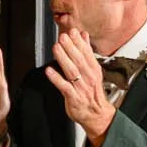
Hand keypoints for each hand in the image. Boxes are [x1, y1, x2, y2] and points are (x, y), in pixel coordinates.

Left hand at [45, 29, 116, 145]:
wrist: (97, 114)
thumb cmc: (92, 92)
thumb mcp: (92, 70)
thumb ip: (86, 53)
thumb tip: (83, 36)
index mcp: (93, 69)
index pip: (86, 53)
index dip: (79, 42)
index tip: (72, 31)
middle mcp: (88, 77)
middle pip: (79, 60)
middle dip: (70, 47)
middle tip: (62, 36)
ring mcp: (81, 87)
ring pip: (72, 71)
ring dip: (63, 58)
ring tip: (56, 48)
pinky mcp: (73, 97)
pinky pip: (64, 87)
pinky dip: (56, 78)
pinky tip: (49, 71)